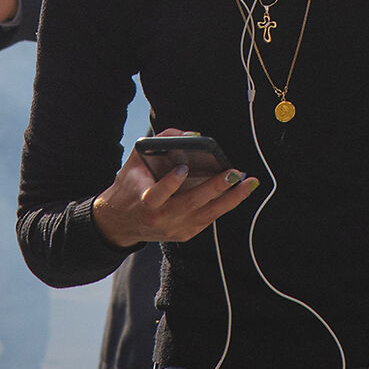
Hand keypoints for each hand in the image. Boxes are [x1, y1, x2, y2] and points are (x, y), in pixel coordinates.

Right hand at [90, 129, 258, 248]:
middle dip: (215, 188)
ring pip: (206, 215)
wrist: (120, 222)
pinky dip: (224, 206)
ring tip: (248, 184)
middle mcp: (160, 218)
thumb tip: (192, 134)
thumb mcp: (135, 161)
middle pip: (190, 204)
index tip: (183, 167)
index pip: (156, 195)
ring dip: (230, 199)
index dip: (170, 183)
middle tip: (234, 172)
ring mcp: (174, 229)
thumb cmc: (131, 185)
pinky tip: (238, 193)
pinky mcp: (184, 234)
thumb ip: (159, 143)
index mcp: (144, 201)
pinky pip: (208, 219)